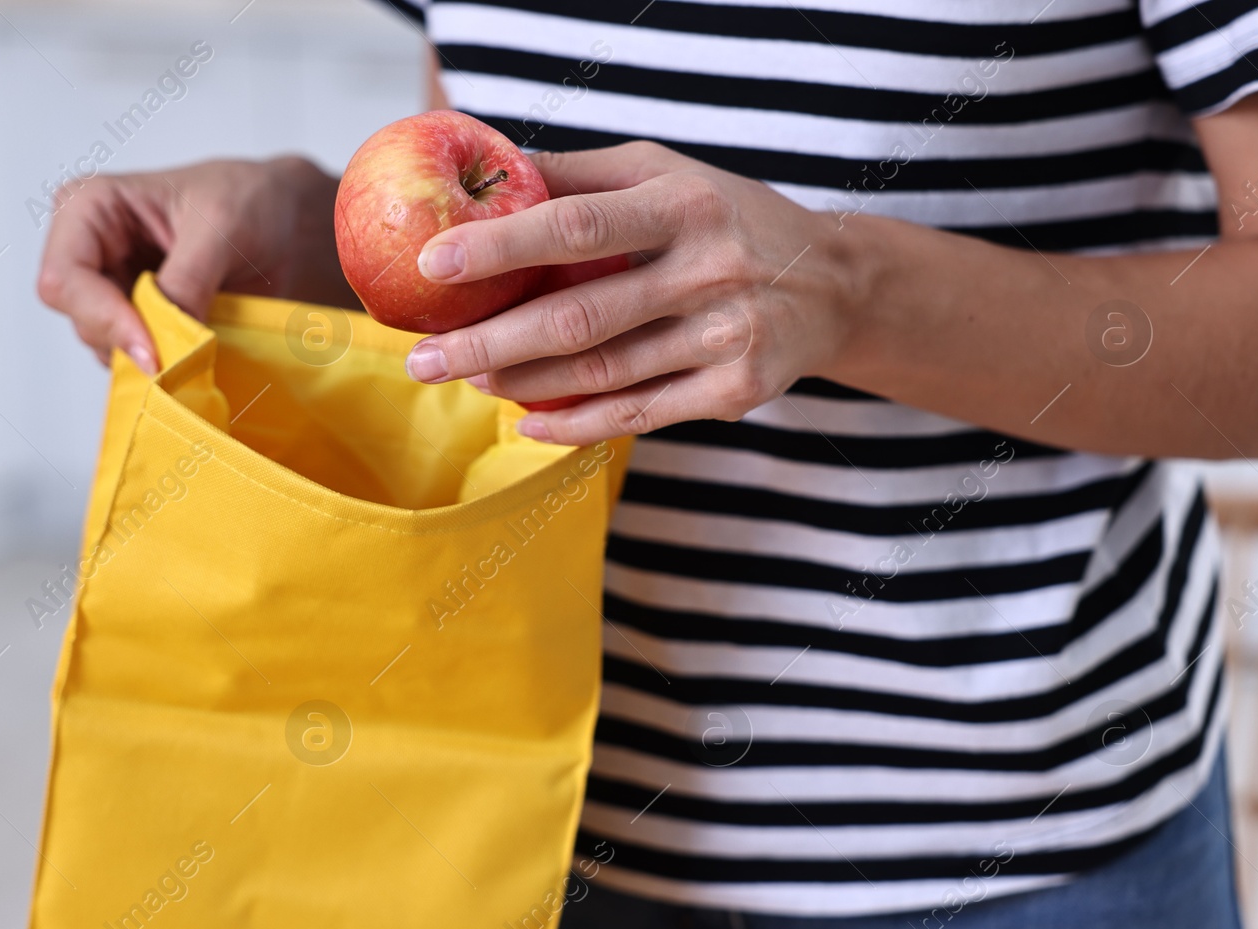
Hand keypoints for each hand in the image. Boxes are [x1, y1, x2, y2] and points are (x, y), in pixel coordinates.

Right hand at [36, 157, 354, 372]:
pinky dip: (166, 364)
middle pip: (81, 319)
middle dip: (130, 343)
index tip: (153, 353)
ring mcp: (111, 289)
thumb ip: (187, 281)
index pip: (65, 279)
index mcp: (89, 207)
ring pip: (106, 346)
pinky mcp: (138, 320)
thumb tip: (165, 341)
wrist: (287, 221)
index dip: (104, 320)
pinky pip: (135, 357)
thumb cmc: (251, 201)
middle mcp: (88, 250)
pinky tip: (199, 352)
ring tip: (202, 345)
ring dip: (152, 356)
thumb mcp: (222, 229)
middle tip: (185, 356)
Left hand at [404, 141, 862, 443]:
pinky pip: (638, 417)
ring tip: (467, 381)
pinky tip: (527, 423)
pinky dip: (575, 426)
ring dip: (522, 384)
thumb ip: (579, 175)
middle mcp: (708, 270)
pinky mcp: (735, 391)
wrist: (834, 283)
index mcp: (683, 205)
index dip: (500, 246)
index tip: (431, 265)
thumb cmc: (726, 218)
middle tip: (423, 359)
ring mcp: (725, 337)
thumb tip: (488, 173)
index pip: (574, 226)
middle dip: (488, 343)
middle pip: (577, 318)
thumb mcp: (665, 173)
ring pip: (601, 375)